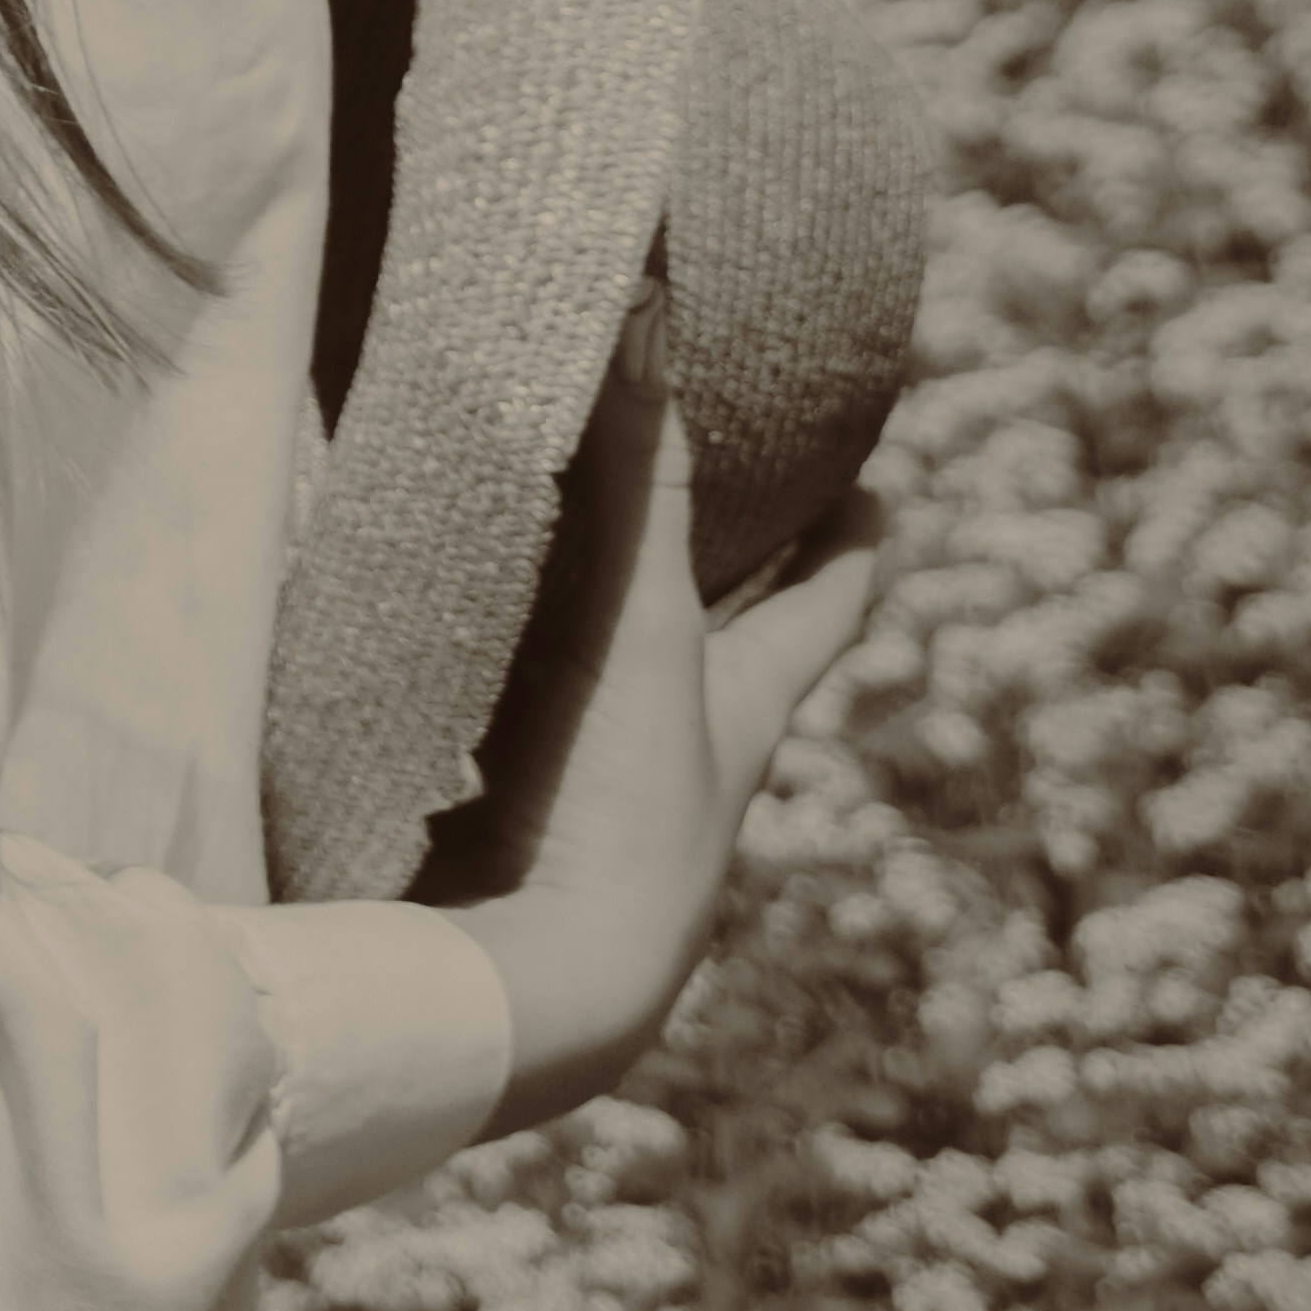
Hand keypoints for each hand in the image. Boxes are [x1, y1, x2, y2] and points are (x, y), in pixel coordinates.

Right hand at [417, 267, 886, 1136]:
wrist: (528, 1002)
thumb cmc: (618, 817)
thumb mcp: (641, 630)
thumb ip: (638, 477)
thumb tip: (652, 308)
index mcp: (745, 713)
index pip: (828, 604)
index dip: (855, 541)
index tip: (878, 482)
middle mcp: (690, 771)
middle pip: (735, 657)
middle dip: (730, 583)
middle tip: (709, 498)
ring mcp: (600, 822)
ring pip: (620, 711)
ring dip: (597, 648)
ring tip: (547, 564)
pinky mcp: (509, 854)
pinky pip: (508, 758)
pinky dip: (488, 712)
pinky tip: (431, 685)